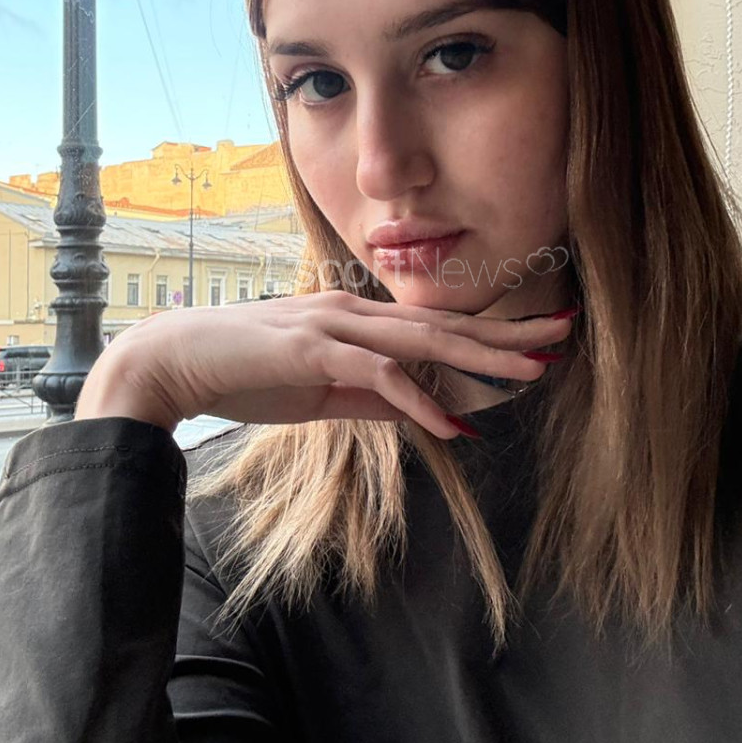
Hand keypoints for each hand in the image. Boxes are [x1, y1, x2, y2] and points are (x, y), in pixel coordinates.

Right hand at [75, 292, 575, 439]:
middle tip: (563, 336)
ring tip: (531, 372)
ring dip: (479, 357)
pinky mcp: (313, 350)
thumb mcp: (322, 390)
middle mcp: (356, 315)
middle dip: (507, 334)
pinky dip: (418, 401)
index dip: (491, 334)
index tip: (537, 342)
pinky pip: (377, 375)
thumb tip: (425, 412)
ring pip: (422, 340)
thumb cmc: (246, 372)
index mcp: (361, 323)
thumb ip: (373, 396)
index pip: (439, 327)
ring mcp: (335, 328)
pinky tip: (452, 427)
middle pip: (446, 326)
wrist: (178, 362)